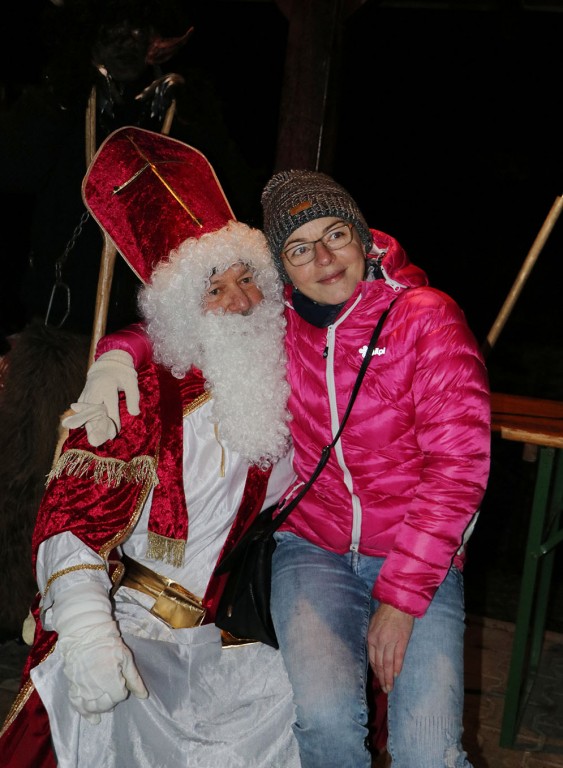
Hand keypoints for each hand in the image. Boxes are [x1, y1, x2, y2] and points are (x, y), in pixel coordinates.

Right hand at [53, 582, 146, 723]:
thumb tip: (144, 696)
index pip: (118, 696)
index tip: (121, 682)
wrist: (85, 634)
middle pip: (105, 704)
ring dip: (99, 708)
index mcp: (110, 680)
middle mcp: (95, 687)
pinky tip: (91, 718)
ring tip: (103, 703)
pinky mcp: (72, 686)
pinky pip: (76, 704)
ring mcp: (82, 688)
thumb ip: (134, 679)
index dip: (121, 690)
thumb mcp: (126, 658)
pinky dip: (84, 712)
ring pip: (91, 707)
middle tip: (112, 690)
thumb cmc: (109, 644)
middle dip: (111, 700)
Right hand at [61, 350, 139, 445]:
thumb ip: (133, 397)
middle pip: (93, 412)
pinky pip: (80, 410)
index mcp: (107, 386)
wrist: (108, 363)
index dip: (111, 421)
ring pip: (85, 412)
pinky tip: (86, 430)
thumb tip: (135, 413)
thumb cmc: (122, 374)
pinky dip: (82, 419)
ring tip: (92, 439)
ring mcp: (86, 393)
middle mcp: (94, 390)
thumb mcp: (131, 382)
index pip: (109, 407)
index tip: (114, 433)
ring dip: (88, 426)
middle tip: (98, 441)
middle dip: (96, 426)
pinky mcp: (82, 395)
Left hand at [367, 603, 413, 693]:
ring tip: (390, 687)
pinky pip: (398, 657)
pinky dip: (397, 667)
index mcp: (371, 638)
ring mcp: (390, 642)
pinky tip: (397, 675)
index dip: (376, 671)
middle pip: (380, 664)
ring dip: (389, 677)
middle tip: (385, 689)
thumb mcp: (373, 625)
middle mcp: (379, 642)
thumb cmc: (385, 612)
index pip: (372, 659)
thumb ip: (374, 639)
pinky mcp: (401, 641)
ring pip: (388, 664)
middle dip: (382, 678)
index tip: (378, 679)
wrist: (398, 603)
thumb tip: (376, 653)